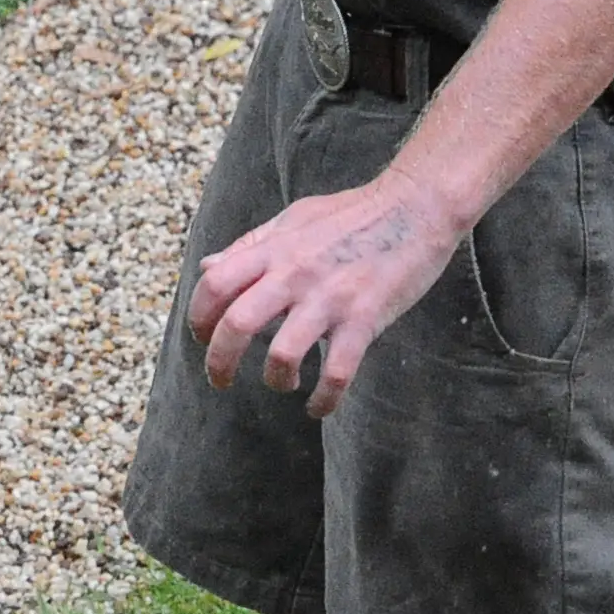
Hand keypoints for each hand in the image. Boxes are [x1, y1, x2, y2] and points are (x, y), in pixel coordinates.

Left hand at [188, 174, 464, 417]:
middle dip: (219, 362)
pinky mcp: (365, 318)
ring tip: (282, 383)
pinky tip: (320, 406)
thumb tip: (207, 267)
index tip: (202, 338)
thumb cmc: (350, 213)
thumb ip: (250, 246)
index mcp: (273, 249)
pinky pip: (338, 372)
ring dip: (275, 379)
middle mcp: (293, 274)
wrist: (414, 207)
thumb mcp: (292, 220)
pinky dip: (325, 399)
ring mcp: (329, 298)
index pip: (215, 284)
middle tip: (219, 381)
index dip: (199, 315)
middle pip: (237, 324)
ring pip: (283, 354)